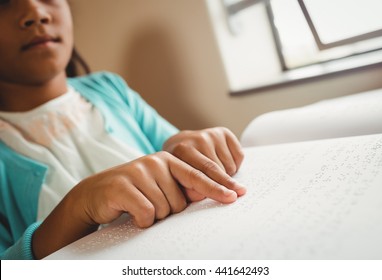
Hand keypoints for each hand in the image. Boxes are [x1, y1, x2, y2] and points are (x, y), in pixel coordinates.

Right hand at [32, 151, 239, 258]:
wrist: (96, 194)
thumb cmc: (134, 192)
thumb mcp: (160, 186)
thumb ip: (182, 188)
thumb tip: (208, 193)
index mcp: (169, 160)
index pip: (199, 175)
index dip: (218, 187)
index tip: (235, 196)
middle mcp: (156, 162)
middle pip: (180, 202)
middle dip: (169, 211)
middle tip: (151, 204)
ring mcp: (139, 171)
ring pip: (164, 210)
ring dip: (154, 217)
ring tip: (139, 206)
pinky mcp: (123, 186)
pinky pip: (147, 213)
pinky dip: (141, 220)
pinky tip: (131, 214)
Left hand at [163, 127, 245, 200]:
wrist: (180, 144)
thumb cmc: (180, 168)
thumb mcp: (177, 179)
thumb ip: (187, 190)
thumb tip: (202, 195)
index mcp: (181, 150)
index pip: (201, 175)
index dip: (215, 189)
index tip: (230, 198)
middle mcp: (197, 139)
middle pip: (218, 169)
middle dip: (227, 185)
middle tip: (236, 195)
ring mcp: (211, 134)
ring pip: (229, 165)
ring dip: (227, 175)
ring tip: (217, 176)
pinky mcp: (223, 132)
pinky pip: (238, 155)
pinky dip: (235, 165)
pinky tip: (224, 165)